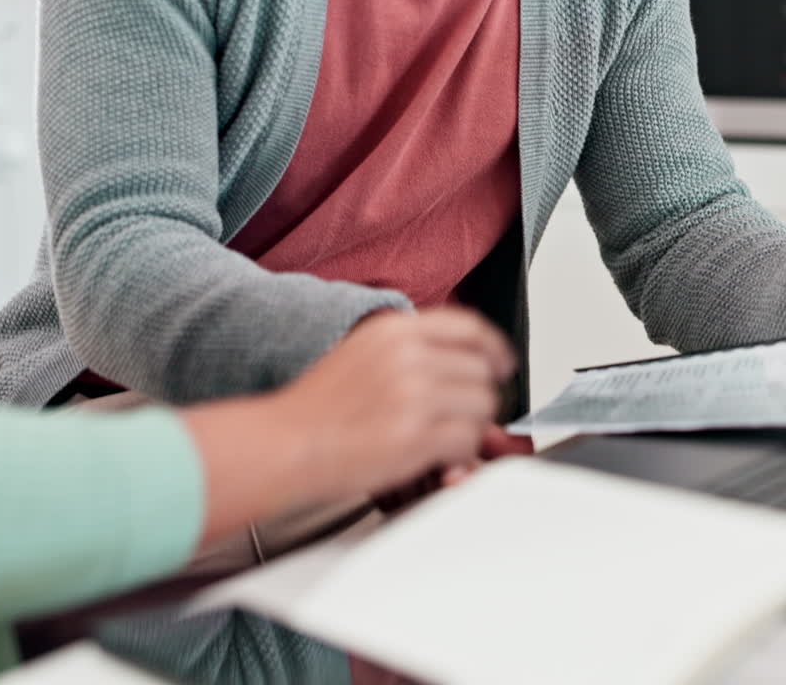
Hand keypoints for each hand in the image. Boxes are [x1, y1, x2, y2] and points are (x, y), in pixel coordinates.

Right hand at [276, 308, 516, 498]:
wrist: (282, 445)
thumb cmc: (314, 411)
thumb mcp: (361, 356)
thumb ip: (410, 354)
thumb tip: (460, 368)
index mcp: (394, 331)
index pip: (468, 327)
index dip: (494, 347)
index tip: (502, 364)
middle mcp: (407, 356)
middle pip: (481, 370)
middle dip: (477, 399)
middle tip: (460, 420)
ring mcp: (413, 394)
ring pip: (482, 406)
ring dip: (469, 428)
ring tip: (440, 441)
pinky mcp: (415, 434)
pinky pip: (467, 440)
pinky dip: (459, 454)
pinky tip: (435, 459)